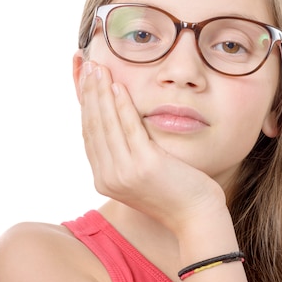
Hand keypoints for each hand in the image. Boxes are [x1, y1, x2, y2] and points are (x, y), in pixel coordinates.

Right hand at [78, 61, 226, 230]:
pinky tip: (118, 87)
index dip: (85, 105)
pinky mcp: (145, 165)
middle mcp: (108, 177)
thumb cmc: (175, 192)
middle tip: (88, 66)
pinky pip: (129, 128)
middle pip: (93, 126)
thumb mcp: (142, 174)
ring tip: (98, 69)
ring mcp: (125, 172)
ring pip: (106, 124)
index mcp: (105, 179)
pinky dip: (122, 106)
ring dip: (100, 93)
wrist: (196, 215)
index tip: (86, 81)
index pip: (90, 135)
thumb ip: (126, 155)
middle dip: (89, 93)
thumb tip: (119, 126)